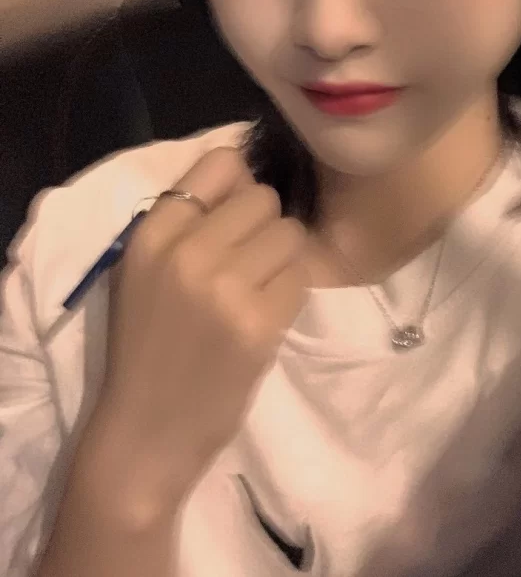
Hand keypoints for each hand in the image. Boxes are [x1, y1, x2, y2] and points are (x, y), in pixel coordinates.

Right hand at [84, 146, 308, 511]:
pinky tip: (265, 317)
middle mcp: (186, 251)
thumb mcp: (144, 272)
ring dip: (283, 260)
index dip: (237, 188)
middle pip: (263, 197)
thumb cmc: (146, 349)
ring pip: (290, 233)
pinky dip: (290, 295)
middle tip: (249, 263)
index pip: (221, 162)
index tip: (233, 219)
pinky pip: (300, 278)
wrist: (144, 433)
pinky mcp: (259, 323)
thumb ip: (187, 220)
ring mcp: (225, 287)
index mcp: (151, 233)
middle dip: (265, 226)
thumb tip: (248, 175)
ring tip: (259, 290)